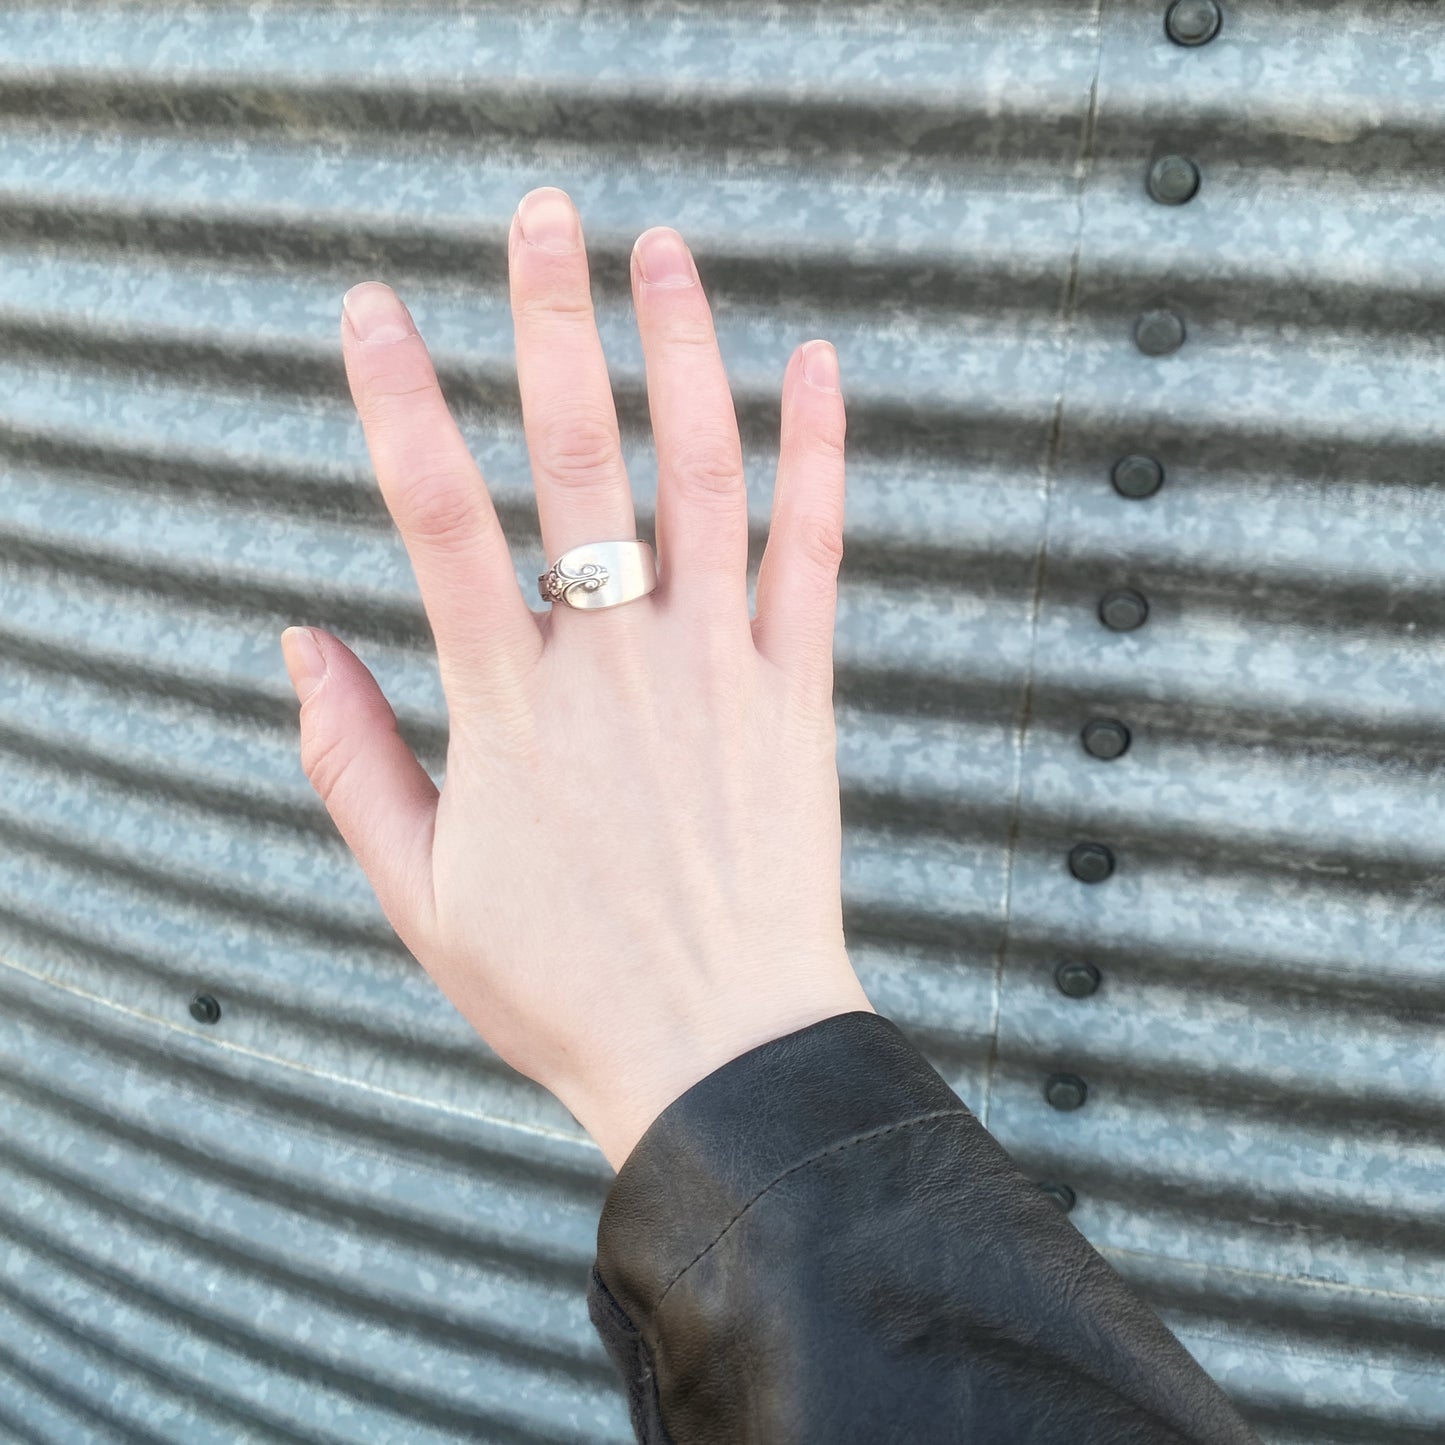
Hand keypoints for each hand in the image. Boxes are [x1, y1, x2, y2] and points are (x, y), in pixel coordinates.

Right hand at [279, 186, 872, 1170]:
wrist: (721, 1053)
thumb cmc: (564, 985)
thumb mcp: (422, 892)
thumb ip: (350, 763)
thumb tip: (299, 645)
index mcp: (512, 707)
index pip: (439, 517)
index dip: (396, 399)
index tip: (368, 309)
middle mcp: (617, 664)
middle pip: (578, 458)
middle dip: (552, 323)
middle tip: (543, 216)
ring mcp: (718, 669)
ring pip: (702, 478)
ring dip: (682, 353)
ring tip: (663, 251)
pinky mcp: (798, 694)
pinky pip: (815, 552)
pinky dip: (820, 455)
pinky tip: (817, 368)